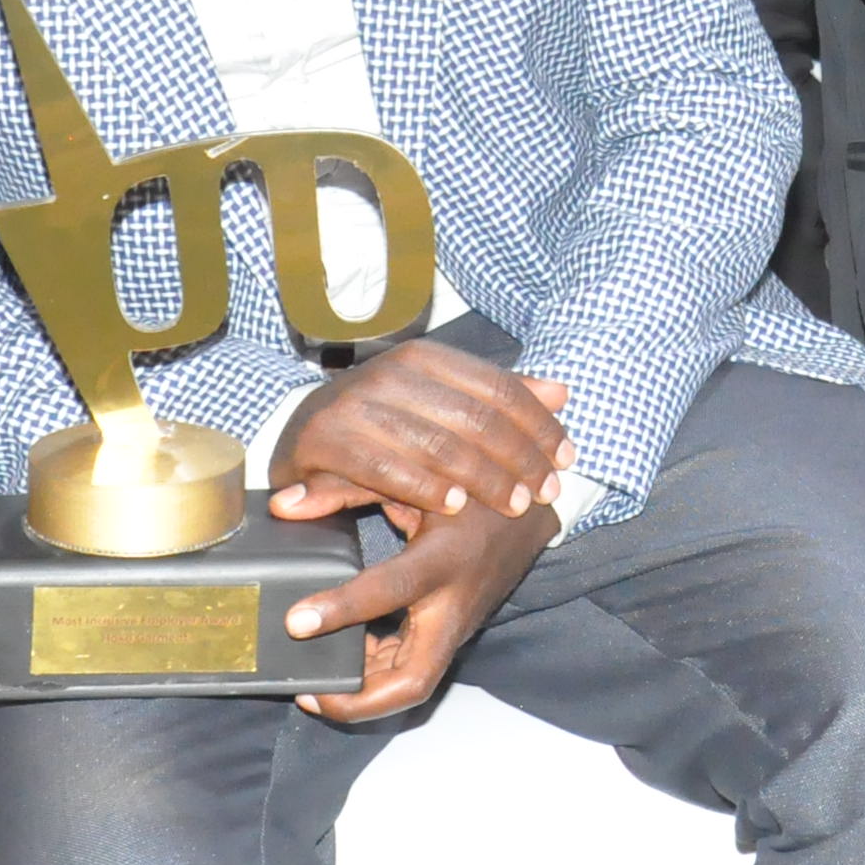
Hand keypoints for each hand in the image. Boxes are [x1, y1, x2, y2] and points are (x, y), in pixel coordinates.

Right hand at [264, 343, 571, 528]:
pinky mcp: (324, 437)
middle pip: (474, 417)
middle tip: (544, 492)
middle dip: (517, 458)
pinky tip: (452, 507)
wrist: (299, 436)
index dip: (537, 425)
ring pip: (436, 443)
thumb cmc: (382, 424)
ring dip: (481, 478)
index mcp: (425, 358)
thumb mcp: (439, 405)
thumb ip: (496, 399)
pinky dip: (421, 487)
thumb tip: (562, 392)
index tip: (566, 459)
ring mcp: (355, 403)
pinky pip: (383, 466)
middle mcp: (391, 372)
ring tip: (512, 504)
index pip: (498, 388)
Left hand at [284, 495, 559, 720]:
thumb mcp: (412, 476)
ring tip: (312, 683)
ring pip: (410, 684)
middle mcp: (453, 606)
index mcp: (443, 559)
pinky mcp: (448, 635)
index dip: (341, 609)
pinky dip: (374, 674)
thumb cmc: (471, 488)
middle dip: (358, 701)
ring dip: (362, 692)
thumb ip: (346, 486)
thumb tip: (284, 506)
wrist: (531, 510)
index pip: (390, 591)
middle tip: (308, 694)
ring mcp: (454, 628)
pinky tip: (341, 658)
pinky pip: (411, 668)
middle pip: (412, 680)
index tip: (295, 622)